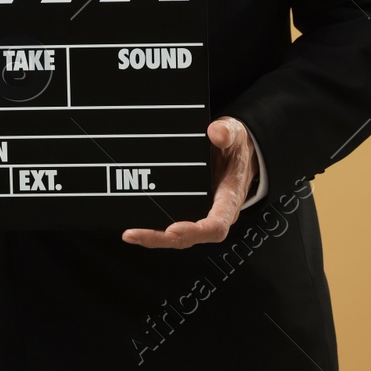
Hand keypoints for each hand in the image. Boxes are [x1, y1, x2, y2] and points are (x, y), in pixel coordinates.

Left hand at [121, 117, 256, 248]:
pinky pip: (172, 223)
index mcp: (229, 200)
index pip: (215, 226)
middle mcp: (215, 213)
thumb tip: (216, 133)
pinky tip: (135, 224)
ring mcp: (201, 213)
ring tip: (129, 234)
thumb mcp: (236, 134)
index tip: (172, 230)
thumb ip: (227, 132)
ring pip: (178, 236)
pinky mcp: (189, 209)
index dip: (194, 231)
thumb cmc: (238, 149)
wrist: (240, 152)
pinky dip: (154, 228)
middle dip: (160, 238)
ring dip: (153, 237)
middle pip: (189, 238)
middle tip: (134, 234)